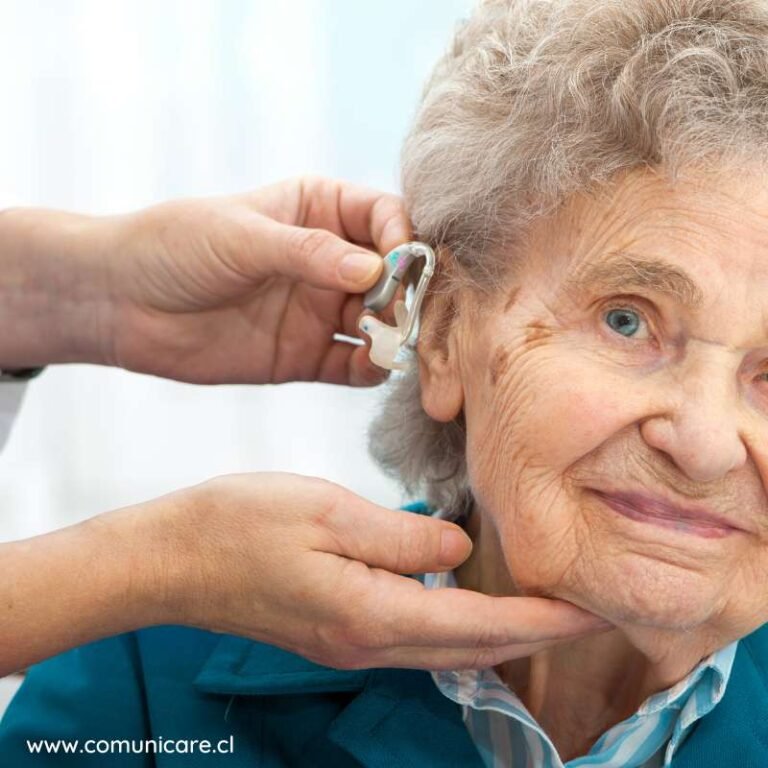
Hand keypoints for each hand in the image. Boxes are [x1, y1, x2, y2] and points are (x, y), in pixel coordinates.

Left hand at [104, 177, 407, 384]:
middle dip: (406, 294)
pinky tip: (373, 367)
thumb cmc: (175, 246)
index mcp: (319, 211)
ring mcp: (319, 309)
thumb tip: (374, 272)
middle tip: (405, 313)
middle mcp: (329, 261)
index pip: (384, 218)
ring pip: (380, 322)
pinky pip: (353, 364)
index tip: (404, 264)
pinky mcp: (307, 355)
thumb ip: (309, 253)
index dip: (402, 239)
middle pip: (392, 276)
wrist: (121, 302)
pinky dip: (371, 368)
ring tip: (390, 342)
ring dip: (394, 332)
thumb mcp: (243, 236)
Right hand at [142, 473, 609, 669]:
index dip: (544, 619)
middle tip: (587, 609)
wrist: (170, 558)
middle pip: (473, 647)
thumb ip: (400, 536)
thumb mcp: (326, 512)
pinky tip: (469, 595)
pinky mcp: (337, 630)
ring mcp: (351, 643)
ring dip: (502, 629)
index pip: (482, 624)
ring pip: (448, 646)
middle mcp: (369, 642)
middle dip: (536, 633)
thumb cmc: (240, 524)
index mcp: (373, 614)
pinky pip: (418, 635)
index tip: (596, 611)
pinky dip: (460, 621)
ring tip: (542, 602)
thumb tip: (457, 550)